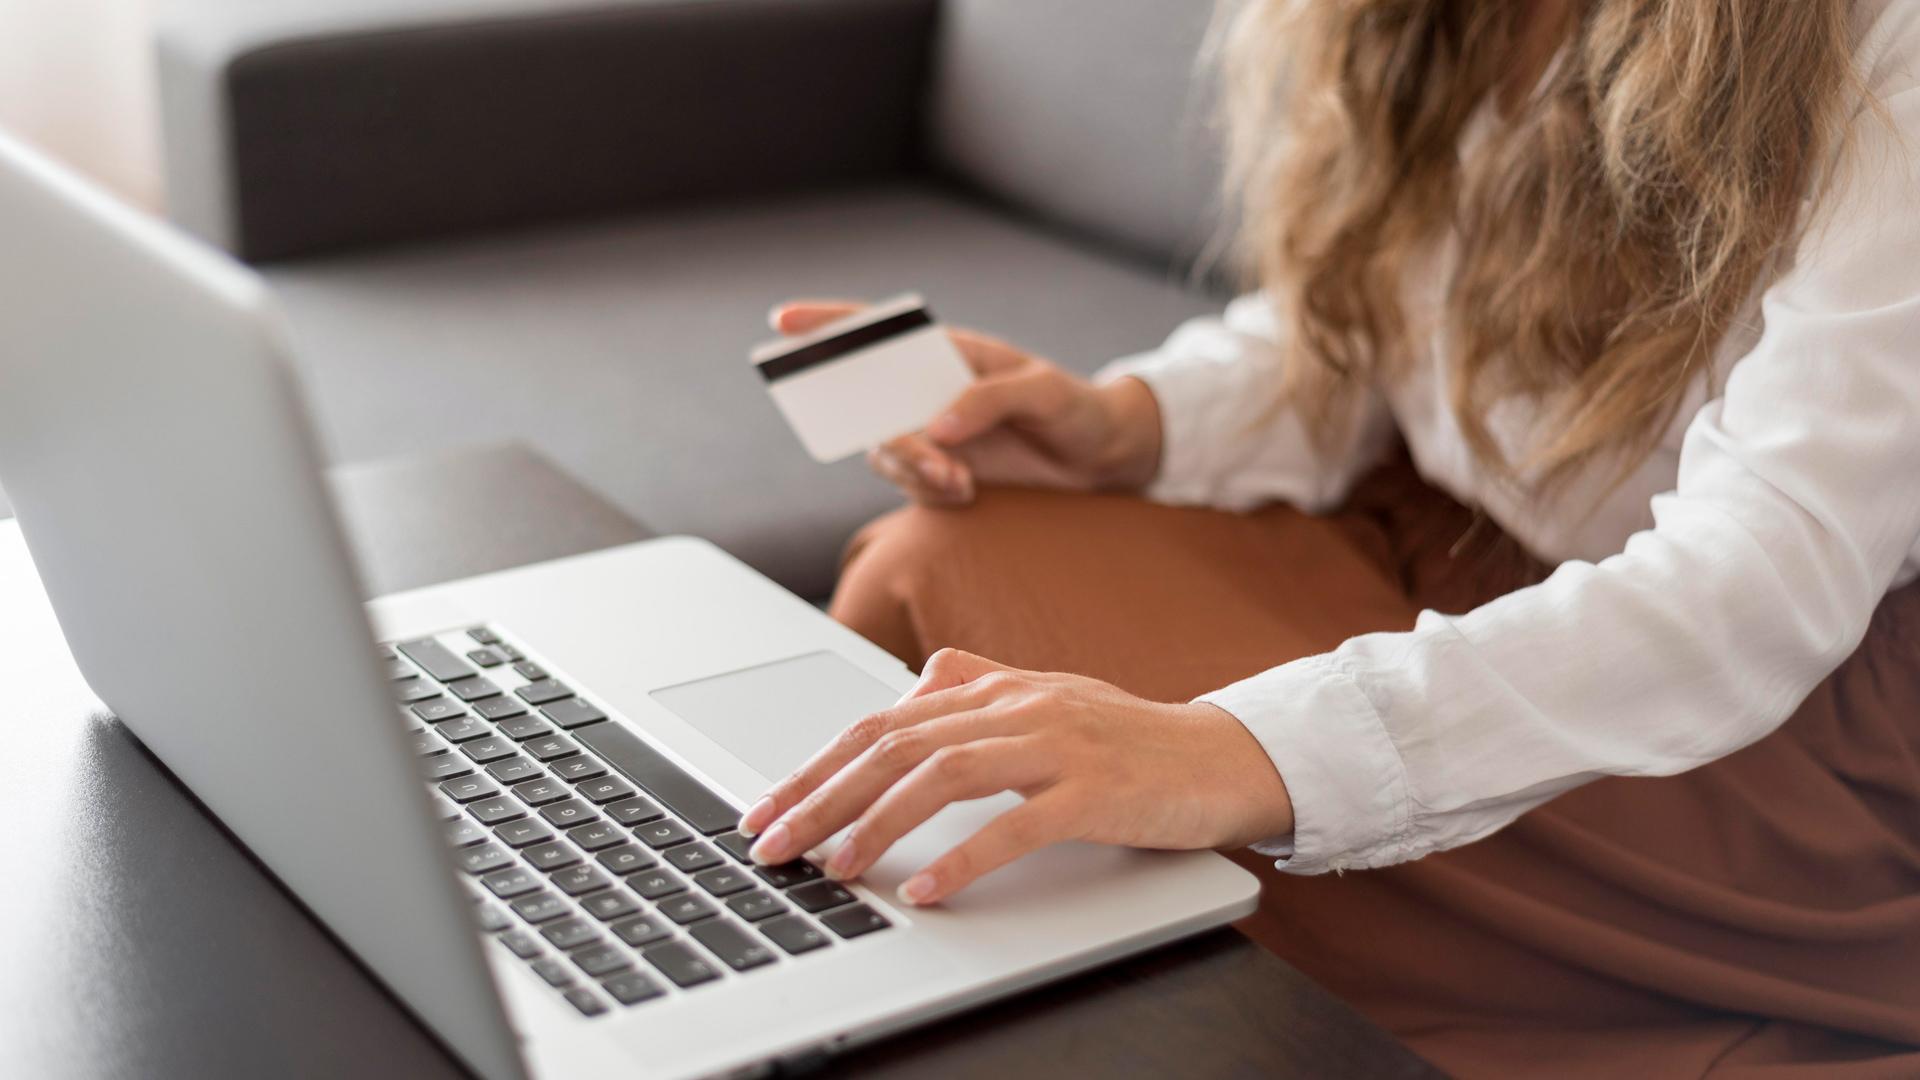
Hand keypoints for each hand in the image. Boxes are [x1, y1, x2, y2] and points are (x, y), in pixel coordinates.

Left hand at [734, 648, 1293, 905]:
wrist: (1224, 756)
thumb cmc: (1129, 738)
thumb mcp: (1047, 699)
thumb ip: (979, 685)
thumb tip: (912, 687)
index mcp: (997, 687)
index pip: (883, 721)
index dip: (817, 764)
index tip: (768, 807)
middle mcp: (1018, 706)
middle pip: (896, 744)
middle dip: (822, 796)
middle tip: (771, 843)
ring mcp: (1057, 744)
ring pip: (943, 774)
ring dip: (877, 823)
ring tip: (835, 868)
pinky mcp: (1094, 790)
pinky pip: (1016, 824)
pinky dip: (963, 858)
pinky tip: (925, 889)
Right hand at [770, 300, 1163, 505]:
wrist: (1103, 459)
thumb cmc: (1076, 408)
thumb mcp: (1045, 391)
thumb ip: (991, 399)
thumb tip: (937, 425)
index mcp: (947, 352)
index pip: (877, 332)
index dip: (828, 324)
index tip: (784, 319)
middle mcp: (927, 391)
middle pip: (868, 403)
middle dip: (884, 432)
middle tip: (926, 456)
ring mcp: (931, 435)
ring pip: (885, 453)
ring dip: (912, 470)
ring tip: (959, 482)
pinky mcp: (941, 474)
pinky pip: (912, 486)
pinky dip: (932, 493)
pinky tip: (968, 492)